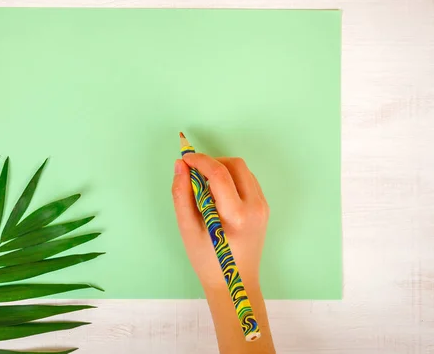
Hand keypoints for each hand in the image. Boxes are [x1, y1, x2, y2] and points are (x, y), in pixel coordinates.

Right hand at [172, 154, 268, 290]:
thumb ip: (181, 194)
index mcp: (236, 215)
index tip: (185, 159)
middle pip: (235, 165)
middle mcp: (255, 207)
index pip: (219, 173)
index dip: (200, 161)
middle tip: (194, 173)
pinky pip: (247, 181)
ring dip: (222, 170)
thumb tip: (180, 165)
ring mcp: (263, 207)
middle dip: (212, 162)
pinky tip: (217, 195)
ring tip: (204, 186)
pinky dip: (231, 179)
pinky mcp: (263, 208)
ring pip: (243, 171)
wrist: (235, 283)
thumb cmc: (207, 261)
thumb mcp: (187, 229)